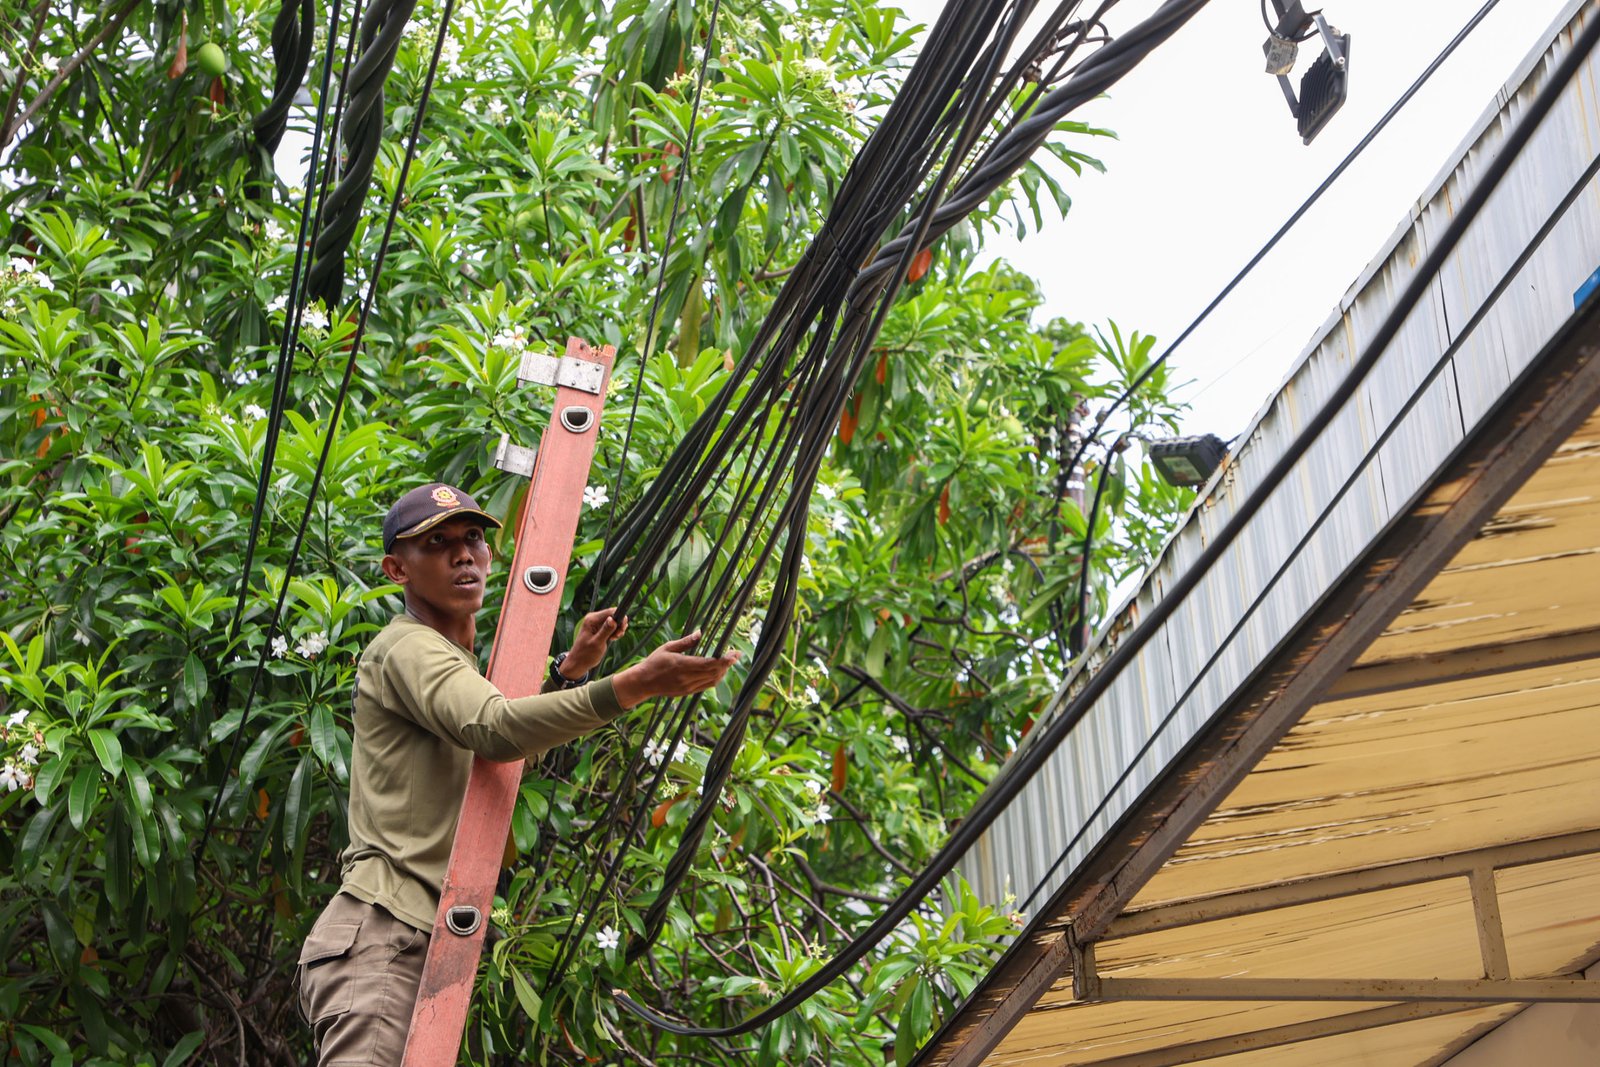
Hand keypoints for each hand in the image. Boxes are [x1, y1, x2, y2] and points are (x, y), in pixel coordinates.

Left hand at [562, 607, 627, 678]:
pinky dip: (614, 632)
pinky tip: (612, 639)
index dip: (620, 619)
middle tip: (618, 636)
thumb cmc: (586, 654)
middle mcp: (593, 618)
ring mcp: (596, 623)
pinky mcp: (598, 628)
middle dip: (619, 625)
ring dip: (617, 629)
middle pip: (613, 615)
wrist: (579, 662)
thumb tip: (613, 619)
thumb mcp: (597, 643)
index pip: (611, 611)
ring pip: (613, 621)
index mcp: (591, 619)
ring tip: (614, 638)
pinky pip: (610, 626)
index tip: (622, 629)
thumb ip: (606, 630)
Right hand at [611, 631, 740, 709]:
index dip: (724, 660)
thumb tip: (700, 632)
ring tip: (729, 661)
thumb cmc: (654, 662)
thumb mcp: (668, 647)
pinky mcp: (687, 692)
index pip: (709, 664)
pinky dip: (715, 678)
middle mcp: (687, 678)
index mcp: (682, 665)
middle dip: (727, 664)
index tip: (733, 653)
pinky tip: (718, 670)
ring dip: (723, 671)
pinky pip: (706, 686)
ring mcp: (688, 687)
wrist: (643, 682)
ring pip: (713, 681)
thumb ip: (686, 642)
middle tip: (735, 654)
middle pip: (715, 673)